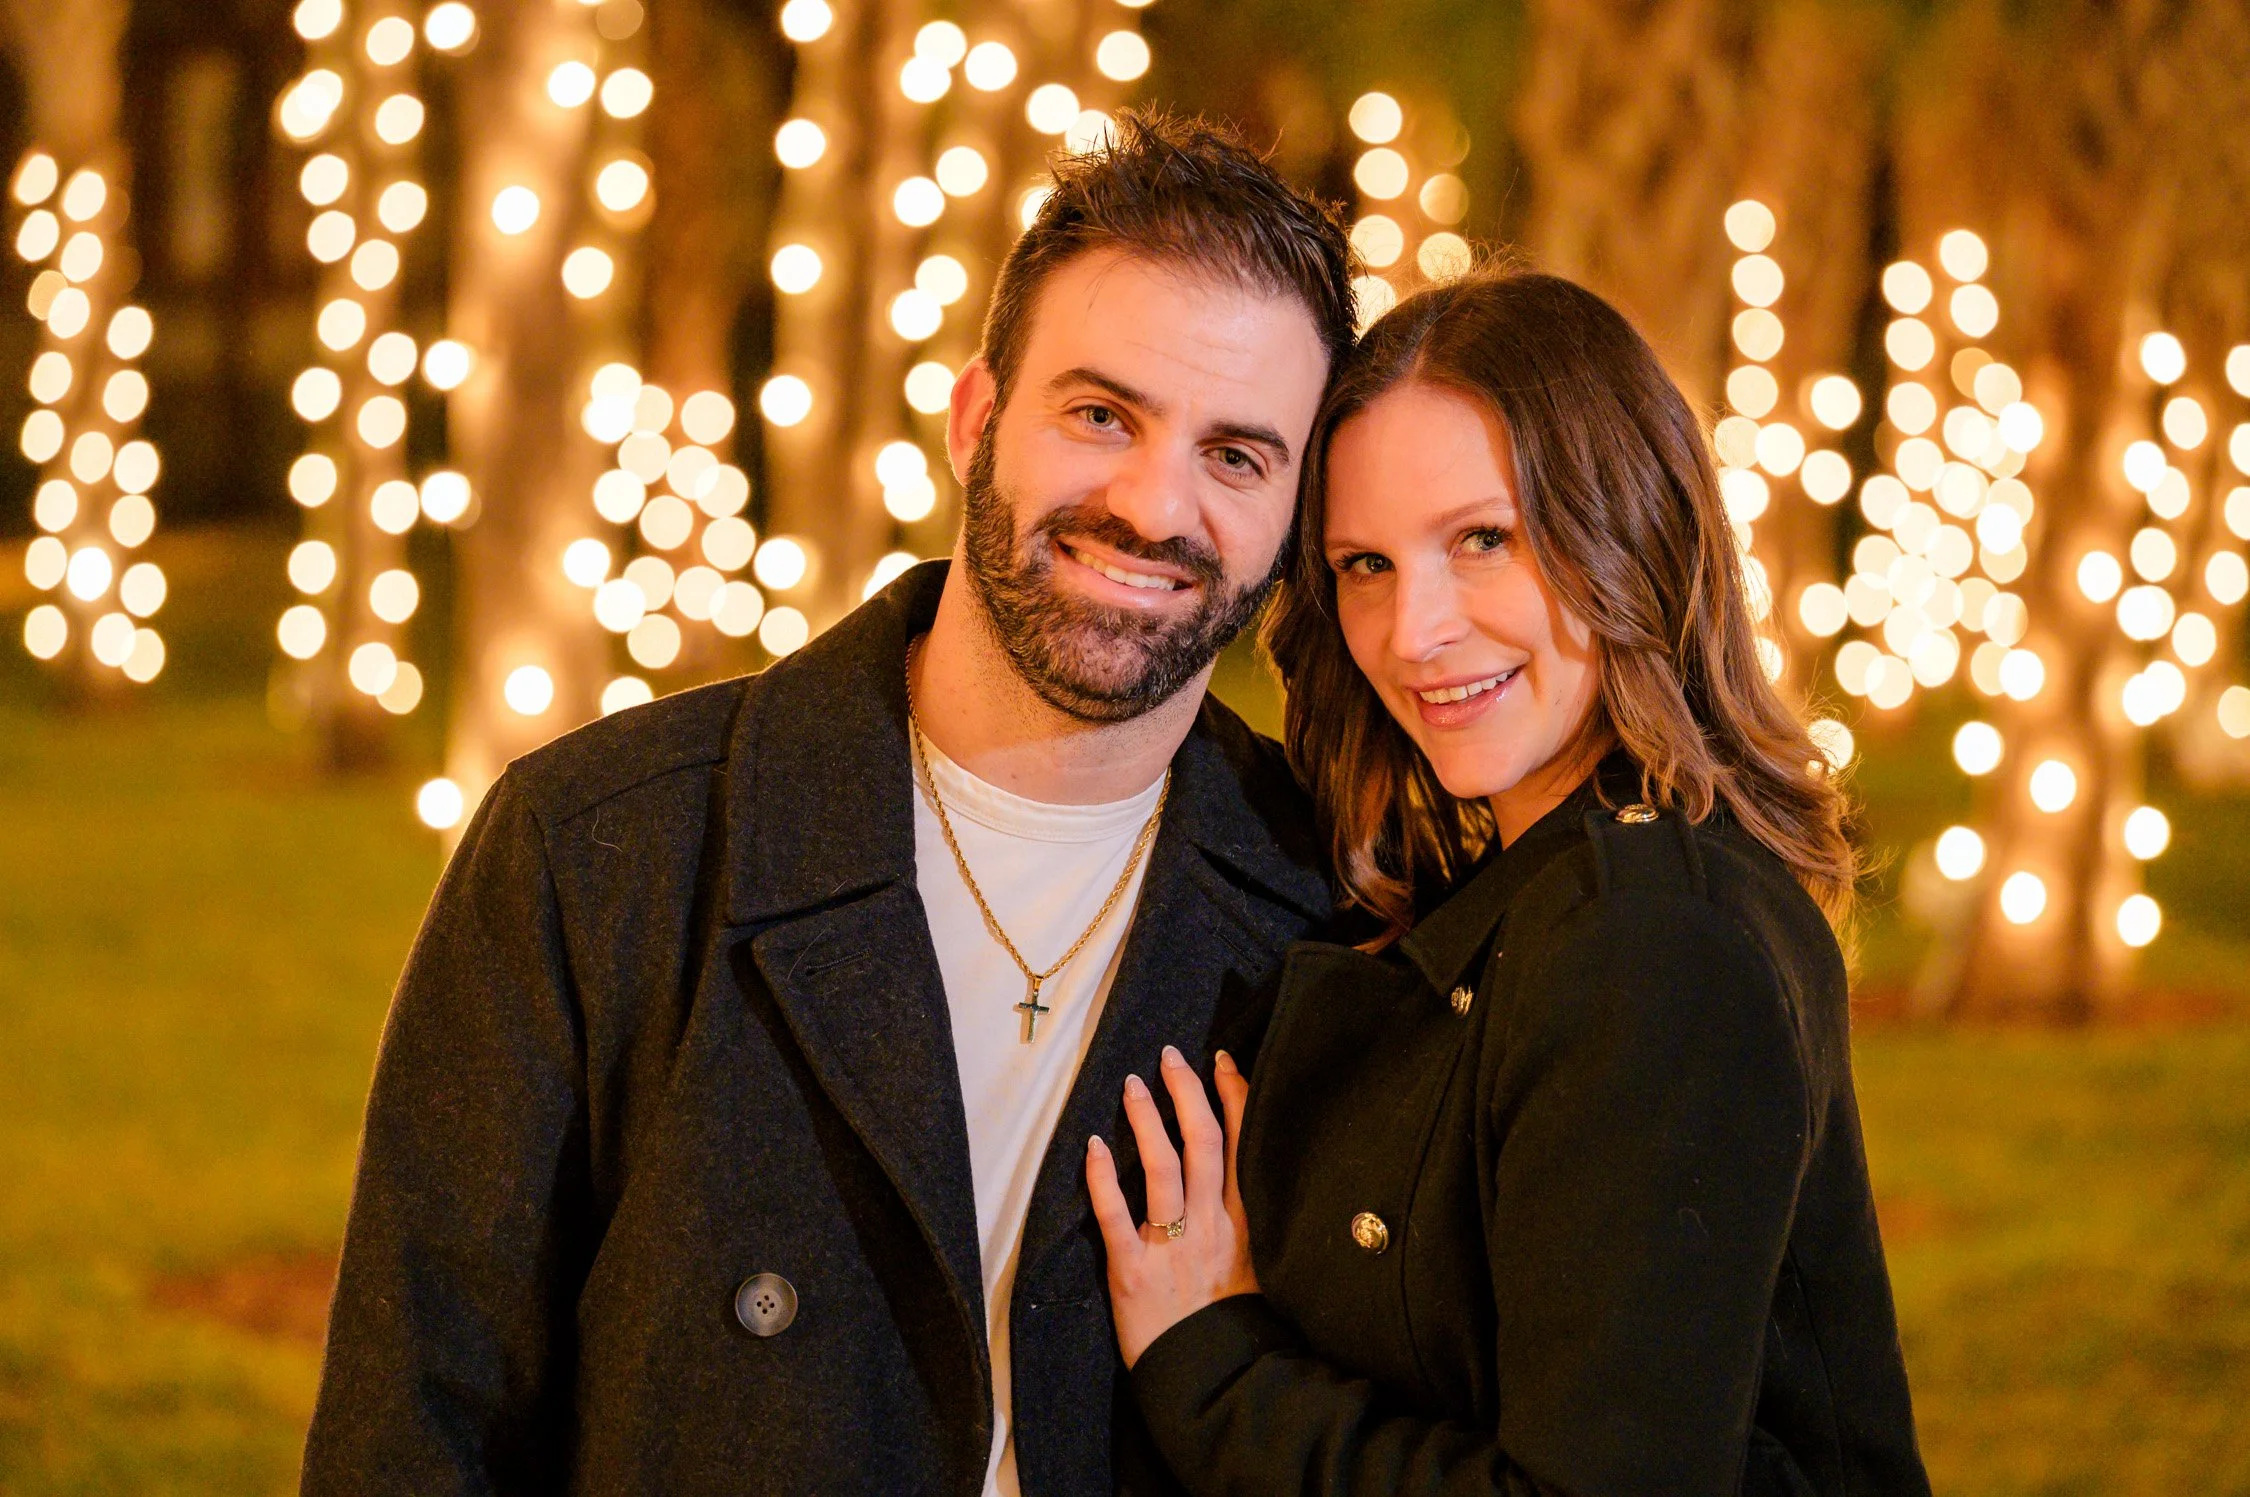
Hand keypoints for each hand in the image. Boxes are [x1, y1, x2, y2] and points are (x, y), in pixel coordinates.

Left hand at [1085, 1044, 1258, 1368]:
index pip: (1242, 1142)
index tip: (1220, 1060)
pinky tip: (1094, 1146)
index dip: (1232, 1095)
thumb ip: (1248, 1220)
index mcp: (1246, 1222)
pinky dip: (1102, 1176)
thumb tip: (1241, 1173)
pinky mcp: (1134, 1269)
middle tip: (1170, 1056)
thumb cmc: (1234, 1325)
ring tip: (1132, 1085)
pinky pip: (1114, 1212)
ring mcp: (1173, 1245)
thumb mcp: (1259, 1265)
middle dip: (1186, 1091)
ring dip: (1146, 1119)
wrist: (1214, 1382)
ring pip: (1161, 1165)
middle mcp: (1213, 1225)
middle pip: (1202, 1141)